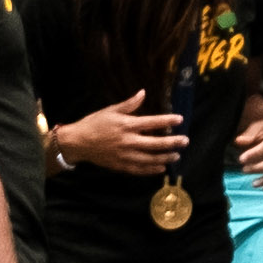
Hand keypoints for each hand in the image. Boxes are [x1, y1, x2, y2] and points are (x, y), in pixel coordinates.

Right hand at [51, 91, 183, 176]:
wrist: (77, 143)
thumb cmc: (94, 124)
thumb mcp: (111, 110)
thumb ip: (129, 104)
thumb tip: (143, 92)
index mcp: (127, 125)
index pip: (153, 123)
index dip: (168, 120)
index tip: (180, 119)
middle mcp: (128, 141)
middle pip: (155, 143)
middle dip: (173, 142)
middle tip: (185, 141)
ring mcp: (124, 155)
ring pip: (150, 159)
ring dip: (165, 158)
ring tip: (176, 156)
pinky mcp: (120, 166)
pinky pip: (139, 170)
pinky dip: (151, 169)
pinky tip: (161, 168)